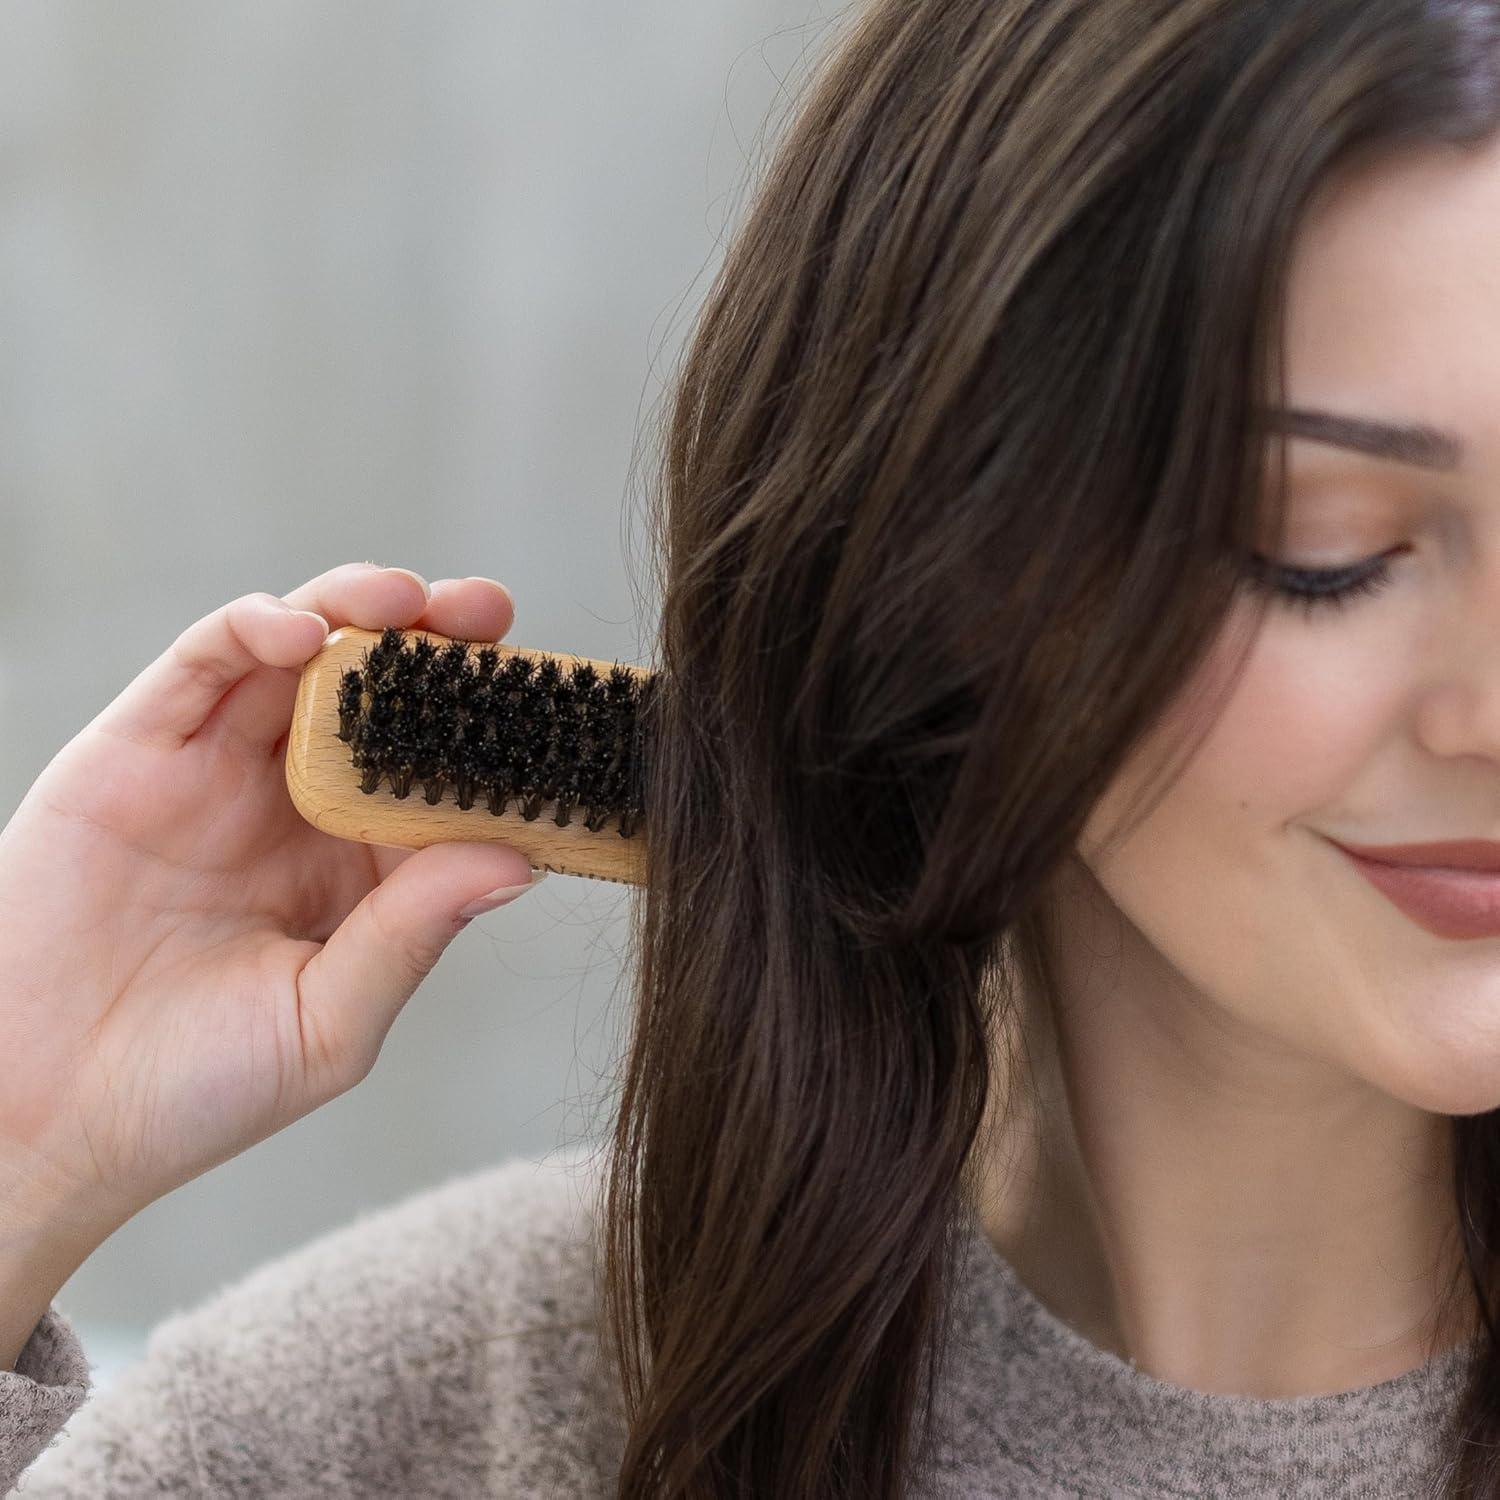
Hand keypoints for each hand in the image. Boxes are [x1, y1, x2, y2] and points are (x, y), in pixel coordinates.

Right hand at [0, 562, 539, 1252]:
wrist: (37, 1121)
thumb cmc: (191, 1091)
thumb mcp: (329, 1022)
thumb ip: (413, 934)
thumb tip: (518, 858)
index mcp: (356, 868)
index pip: (440, 772)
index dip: (493, 727)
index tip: (551, 698)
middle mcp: (295, 806)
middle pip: (379, 696)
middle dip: (438, 644)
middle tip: (489, 612)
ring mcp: (217, 772)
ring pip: (297, 656)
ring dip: (356, 612)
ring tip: (409, 602)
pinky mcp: (135, 749)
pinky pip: (201, 664)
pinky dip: (253, 627)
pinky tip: (306, 632)